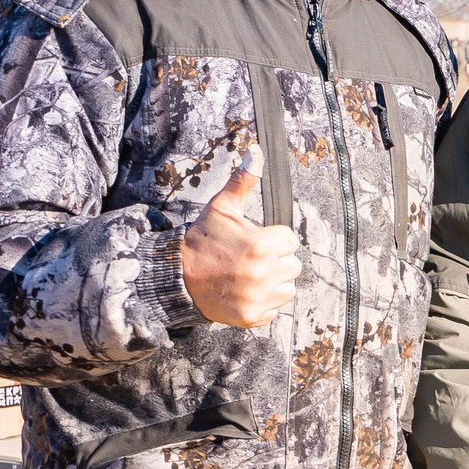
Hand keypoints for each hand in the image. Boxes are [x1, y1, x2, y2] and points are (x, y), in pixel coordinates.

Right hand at [181, 148, 300, 327]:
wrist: (175, 277)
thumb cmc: (201, 240)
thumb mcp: (221, 208)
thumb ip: (243, 181)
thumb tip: (256, 152)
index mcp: (261, 245)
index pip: (291, 240)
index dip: (274, 238)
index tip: (255, 240)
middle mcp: (264, 273)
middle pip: (293, 265)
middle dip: (276, 260)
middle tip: (250, 258)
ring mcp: (258, 298)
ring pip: (287, 288)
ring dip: (273, 282)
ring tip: (248, 275)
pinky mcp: (252, 317)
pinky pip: (275, 309)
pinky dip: (263, 302)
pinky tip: (244, 291)